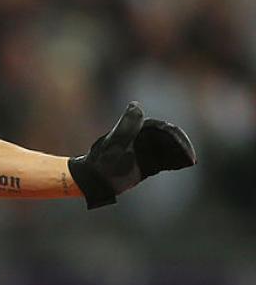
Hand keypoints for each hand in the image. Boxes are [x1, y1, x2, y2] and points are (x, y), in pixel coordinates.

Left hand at [68, 102, 195, 208]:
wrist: (94, 180)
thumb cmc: (103, 161)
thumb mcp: (114, 143)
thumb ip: (126, 125)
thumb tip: (135, 104)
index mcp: (137, 128)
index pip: (163, 129)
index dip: (176, 137)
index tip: (182, 148)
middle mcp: (144, 137)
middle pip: (170, 138)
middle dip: (181, 146)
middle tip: (190, 159)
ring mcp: (147, 150)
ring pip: (170, 149)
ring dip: (181, 153)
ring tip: (189, 161)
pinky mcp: (148, 163)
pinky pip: (166, 160)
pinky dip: (176, 161)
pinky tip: (184, 164)